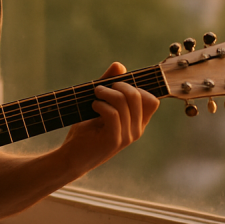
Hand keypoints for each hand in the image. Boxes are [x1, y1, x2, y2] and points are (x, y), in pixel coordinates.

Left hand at [59, 61, 158, 178]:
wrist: (72, 157)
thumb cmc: (86, 131)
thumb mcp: (99, 105)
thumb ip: (109, 85)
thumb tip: (119, 66)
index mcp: (137, 123)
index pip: (152, 100)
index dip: (136, 87)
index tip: (116, 85)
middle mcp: (136, 130)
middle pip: (139, 96)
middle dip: (119, 85)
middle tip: (101, 88)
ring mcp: (127, 136)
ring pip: (124, 102)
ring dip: (105, 92)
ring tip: (94, 95)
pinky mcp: (114, 140)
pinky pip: (113, 113)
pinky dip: (100, 105)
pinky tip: (93, 107)